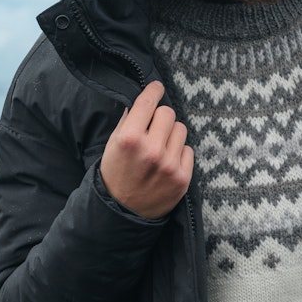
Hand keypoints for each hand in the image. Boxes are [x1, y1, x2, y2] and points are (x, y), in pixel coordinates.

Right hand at [99, 81, 194, 219]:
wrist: (121, 213)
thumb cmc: (115, 175)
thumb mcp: (112, 145)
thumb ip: (128, 120)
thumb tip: (145, 99)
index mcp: (129, 138)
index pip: (149, 102)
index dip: (153, 91)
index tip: (157, 88)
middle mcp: (151, 150)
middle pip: (168, 113)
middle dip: (160, 119)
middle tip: (152, 130)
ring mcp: (169, 165)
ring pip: (181, 130)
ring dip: (171, 135)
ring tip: (159, 149)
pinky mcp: (182, 178)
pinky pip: (189, 150)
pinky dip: (179, 154)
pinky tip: (166, 164)